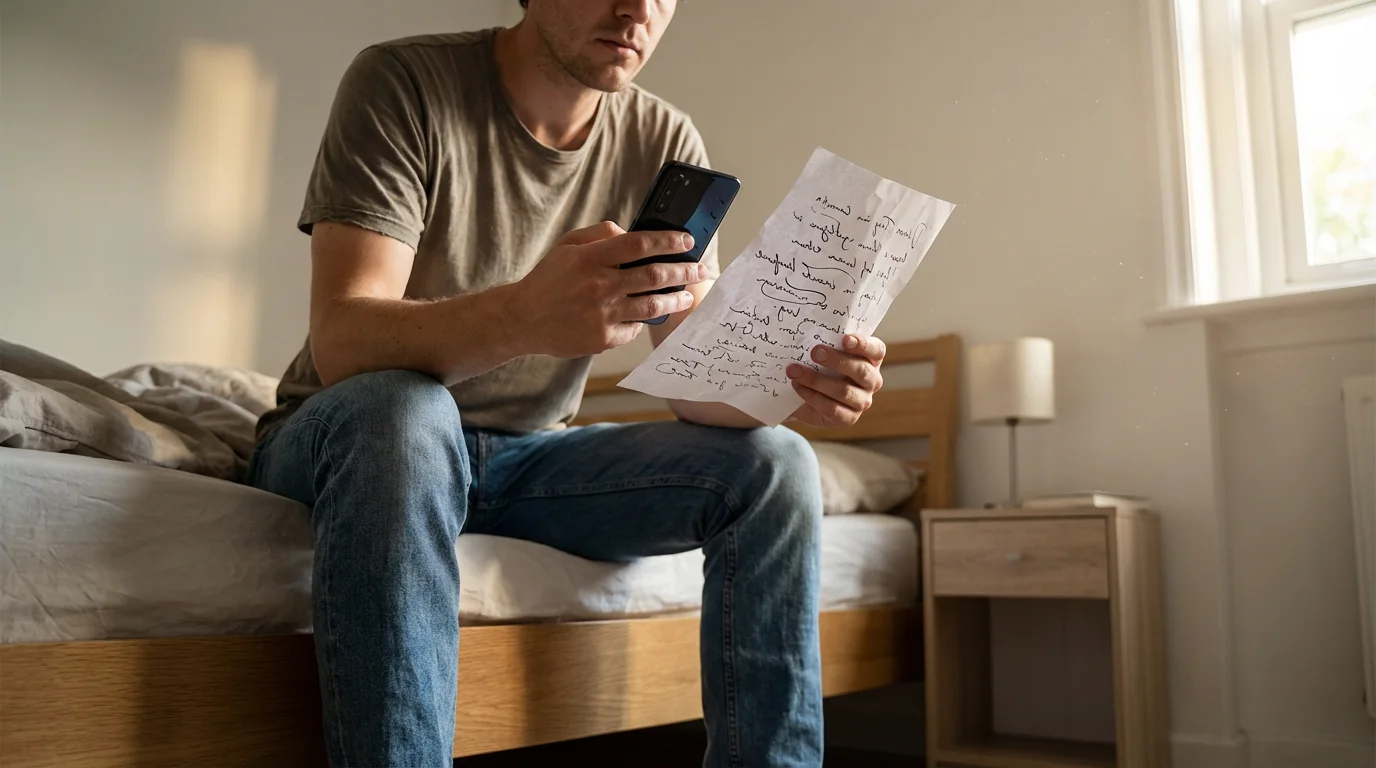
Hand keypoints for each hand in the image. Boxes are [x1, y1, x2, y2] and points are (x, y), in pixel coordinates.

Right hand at [515, 221, 707, 357]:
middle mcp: (598, 286)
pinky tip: (648, 315)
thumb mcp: (568, 245)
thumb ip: (601, 235)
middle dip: (683, 271)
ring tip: (687, 295)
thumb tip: (634, 232)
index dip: (668, 241)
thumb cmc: (549, 279)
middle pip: (653, 275)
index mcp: (590, 258)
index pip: (639, 244)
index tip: (687, 241)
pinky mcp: (602, 339)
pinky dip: (643, 320)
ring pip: (652, 305)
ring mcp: (602, 315)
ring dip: (675, 299)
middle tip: (699, 269)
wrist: (522, 319)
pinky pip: (634, 328)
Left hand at [786, 334, 885, 427]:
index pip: (876, 350)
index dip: (863, 344)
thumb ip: (824, 340)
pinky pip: (832, 409)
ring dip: (816, 380)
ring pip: (844, 391)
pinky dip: (812, 397)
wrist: (803, 394)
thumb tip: (806, 331)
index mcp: (871, 358)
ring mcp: (862, 401)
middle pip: (861, 370)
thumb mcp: (824, 350)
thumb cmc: (818, 364)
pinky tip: (798, 386)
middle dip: (836, 360)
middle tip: (814, 352)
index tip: (845, 339)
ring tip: (794, 371)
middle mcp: (871, 380)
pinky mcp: (848, 418)